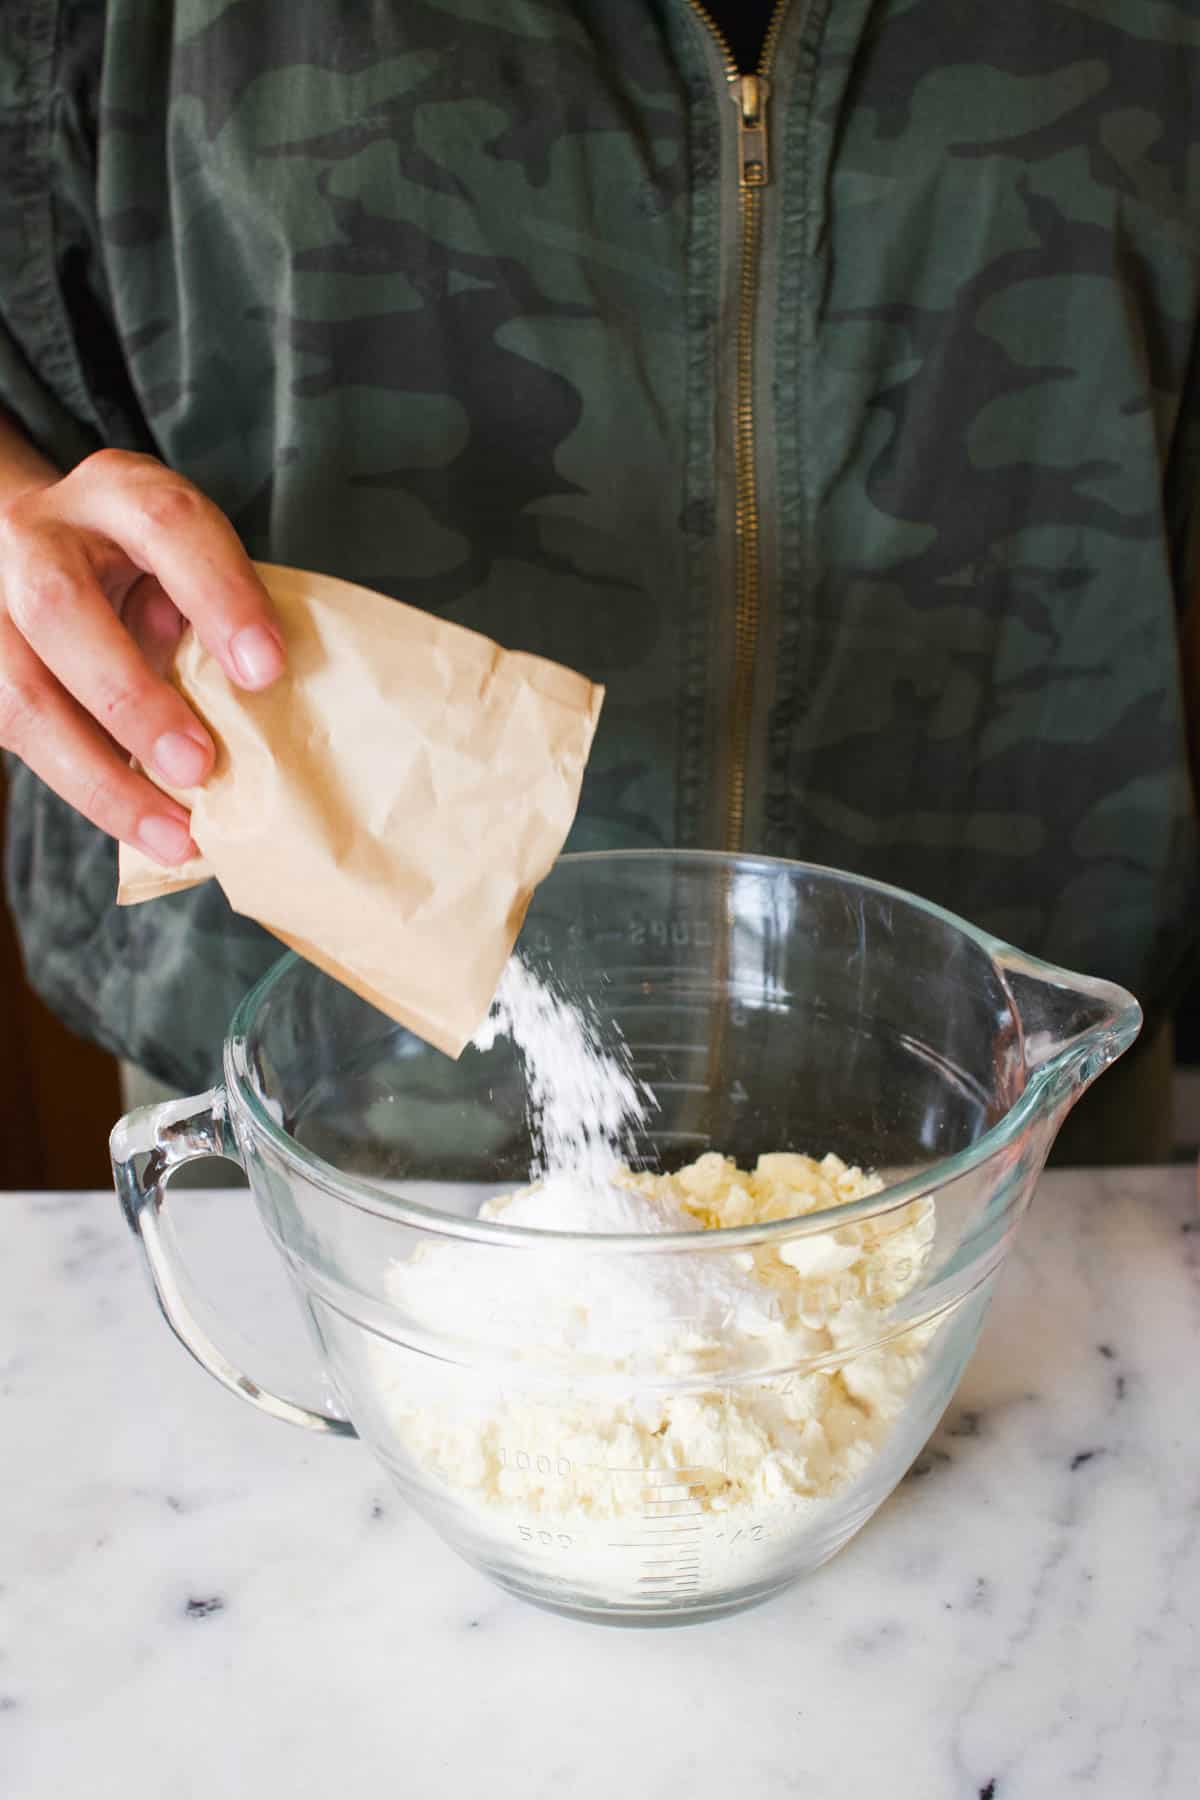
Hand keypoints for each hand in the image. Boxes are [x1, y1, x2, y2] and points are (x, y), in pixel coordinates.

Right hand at [0, 450, 283, 863]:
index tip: (266, 670)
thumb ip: (209, 611)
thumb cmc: (138, 565)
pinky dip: (85, 789)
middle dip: (131, 698)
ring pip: (18, 694)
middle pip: (60, 608)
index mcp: (113, 494)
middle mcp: (35, 537)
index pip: (167, 525)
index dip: (218, 595)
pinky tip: (140, 827)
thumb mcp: (183, 560)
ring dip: (100, 778)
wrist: (36, 546)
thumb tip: (254, 703)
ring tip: (174, 834)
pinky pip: (13, 734)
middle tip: (200, 766)